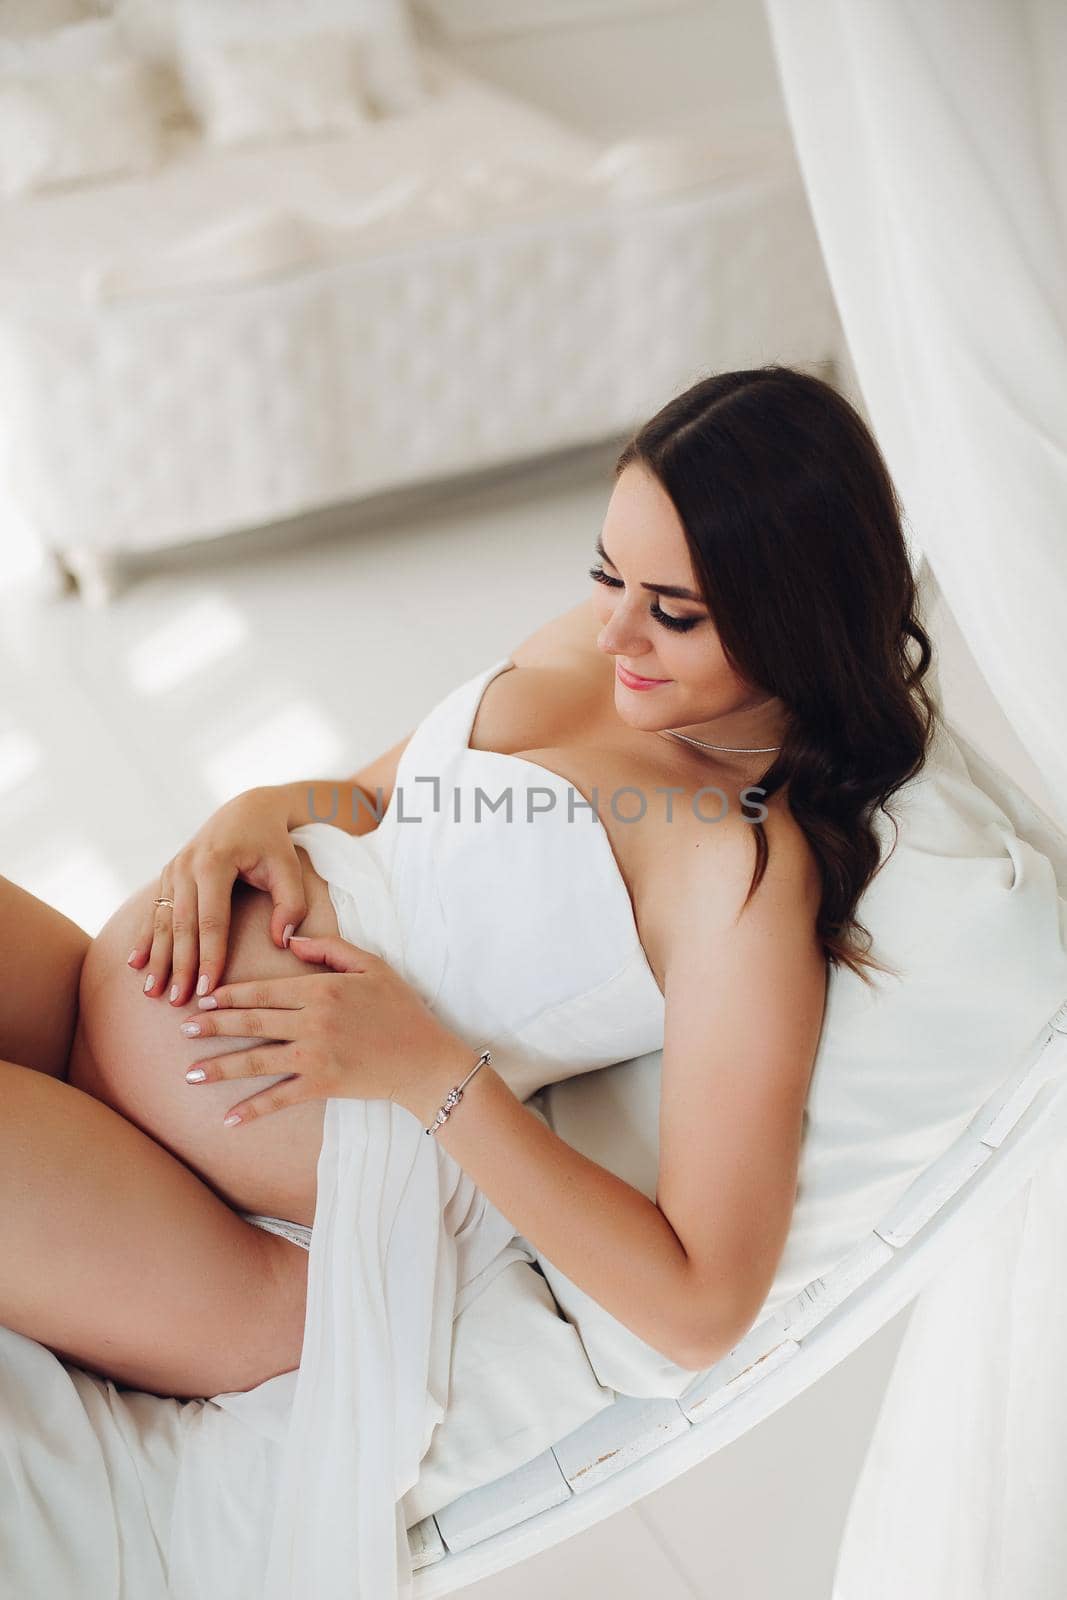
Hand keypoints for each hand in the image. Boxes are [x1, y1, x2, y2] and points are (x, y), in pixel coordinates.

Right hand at [128, 786, 307, 1006]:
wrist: (247, 809)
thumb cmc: (272, 842)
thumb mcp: (288, 868)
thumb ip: (290, 904)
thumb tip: (281, 941)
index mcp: (215, 863)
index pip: (212, 921)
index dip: (208, 957)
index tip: (206, 990)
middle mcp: (187, 866)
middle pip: (182, 925)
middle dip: (178, 966)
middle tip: (176, 1001)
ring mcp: (173, 869)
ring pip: (163, 921)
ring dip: (157, 957)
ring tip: (152, 991)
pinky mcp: (168, 875)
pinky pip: (154, 911)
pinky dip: (145, 938)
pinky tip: (136, 963)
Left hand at [177, 932, 467, 1126]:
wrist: (426, 1060)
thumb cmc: (402, 1009)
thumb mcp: (372, 965)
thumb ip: (330, 949)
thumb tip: (290, 941)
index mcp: (322, 990)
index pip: (265, 990)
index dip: (231, 994)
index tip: (204, 997)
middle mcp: (312, 1022)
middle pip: (253, 1022)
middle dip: (214, 1026)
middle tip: (184, 1030)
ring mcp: (315, 1056)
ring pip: (257, 1061)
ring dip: (220, 1067)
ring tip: (190, 1074)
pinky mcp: (322, 1085)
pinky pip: (280, 1098)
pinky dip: (253, 1110)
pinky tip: (228, 1118)